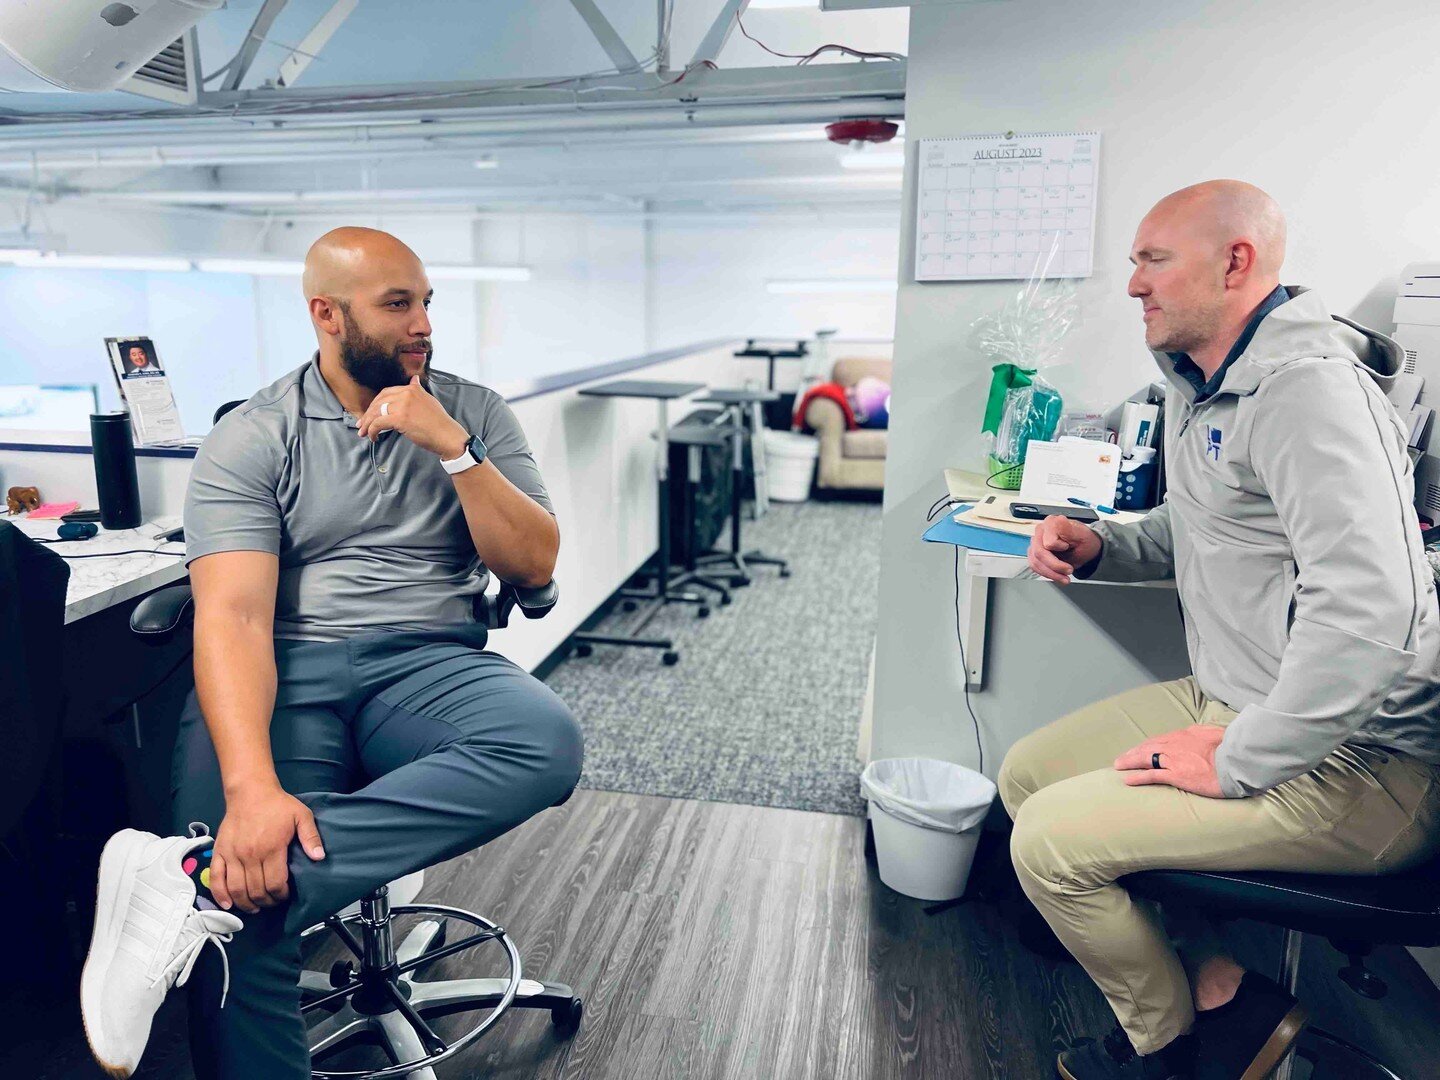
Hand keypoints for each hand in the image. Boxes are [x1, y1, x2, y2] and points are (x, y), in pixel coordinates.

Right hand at [211, 783, 324, 913]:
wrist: (250, 791)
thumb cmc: (277, 804)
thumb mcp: (301, 815)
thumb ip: (311, 837)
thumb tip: (319, 857)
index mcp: (271, 848)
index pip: (275, 883)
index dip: (281, 895)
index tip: (285, 894)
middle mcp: (250, 854)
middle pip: (256, 890)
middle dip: (266, 902)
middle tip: (271, 901)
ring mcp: (232, 854)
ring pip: (237, 889)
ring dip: (245, 903)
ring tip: (254, 907)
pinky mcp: (219, 852)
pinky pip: (215, 878)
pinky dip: (220, 894)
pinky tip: (228, 904)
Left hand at [356, 375, 468, 458]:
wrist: (447, 436)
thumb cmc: (439, 423)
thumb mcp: (428, 401)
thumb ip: (418, 390)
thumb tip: (414, 380)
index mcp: (412, 389)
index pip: (386, 393)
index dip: (375, 404)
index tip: (370, 414)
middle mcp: (406, 393)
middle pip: (379, 401)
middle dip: (368, 413)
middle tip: (362, 424)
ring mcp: (403, 405)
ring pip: (376, 412)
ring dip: (367, 423)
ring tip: (363, 432)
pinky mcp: (400, 419)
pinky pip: (378, 423)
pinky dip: (372, 431)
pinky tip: (373, 437)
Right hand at [1027, 515, 1101, 583]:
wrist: (1083, 548)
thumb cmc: (1083, 541)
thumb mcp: (1082, 535)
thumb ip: (1068, 529)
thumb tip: (1059, 520)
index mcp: (1051, 522)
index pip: (1048, 542)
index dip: (1060, 549)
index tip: (1068, 547)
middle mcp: (1041, 530)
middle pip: (1039, 553)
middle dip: (1055, 566)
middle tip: (1069, 570)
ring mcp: (1035, 542)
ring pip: (1035, 562)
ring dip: (1051, 573)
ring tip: (1064, 576)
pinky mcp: (1033, 552)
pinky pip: (1034, 566)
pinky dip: (1047, 573)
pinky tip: (1057, 574)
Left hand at [1114, 726, 1226, 798]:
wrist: (1236, 761)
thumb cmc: (1231, 748)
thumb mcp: (1216, 733)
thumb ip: (1205, 732)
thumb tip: (1201, 731)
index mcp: (1185, 734)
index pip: (1160, 739)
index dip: (1147, 745)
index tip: (1139, 749)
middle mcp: (1175, 744)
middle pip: (1148, 747)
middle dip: (1133, 752)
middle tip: (1122, 758)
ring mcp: (1174, 759)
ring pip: (1145, 758)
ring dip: (1130, 762)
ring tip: (1118, 766)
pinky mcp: (1176, 774)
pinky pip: (1152, 775)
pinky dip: (1138, 777)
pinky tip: (1127, 779)